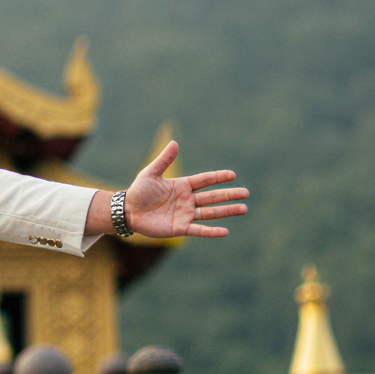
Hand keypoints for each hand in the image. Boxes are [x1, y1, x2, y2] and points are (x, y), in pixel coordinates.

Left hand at [124, 140, 246, 238]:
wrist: (128, 211)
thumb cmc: (138, 191)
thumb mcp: (151, 173)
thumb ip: (164, 160)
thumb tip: (174, 142)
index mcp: (182, 186)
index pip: (204, 180)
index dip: (218, 177)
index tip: (233, 175)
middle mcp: (187, 200)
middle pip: (212, 197)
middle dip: (229, 195)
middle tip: (246, 193)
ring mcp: (185, 214)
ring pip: (210, 213)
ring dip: (226, 211)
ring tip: (243, 208)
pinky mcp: (180, 228)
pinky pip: (199, 229)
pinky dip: (211, 231)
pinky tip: (225, 231)